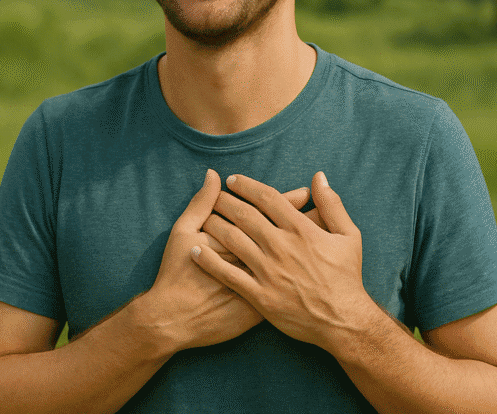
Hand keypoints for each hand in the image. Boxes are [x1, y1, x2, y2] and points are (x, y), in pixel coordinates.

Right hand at [142, 169, 314, 350]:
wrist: (174, 320)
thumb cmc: (176, 274)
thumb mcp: (182, 233)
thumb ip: (201, 203)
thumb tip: (214, 175)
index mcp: (239, 237)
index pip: (271, 211)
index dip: (289, 200)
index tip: (305, 191)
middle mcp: (254, 259)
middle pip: (287, 233)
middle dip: (307, 219)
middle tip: (322, 209)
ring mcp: (259, 284)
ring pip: (291, 260)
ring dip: (308, 245)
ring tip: (321, 232)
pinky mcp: (260, 305)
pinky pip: (286, 286)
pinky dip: (299, 275)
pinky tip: (309, 268)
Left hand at [192, 172, 374, 350]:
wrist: (343, 320)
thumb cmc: (347, 277)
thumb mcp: (349, 235)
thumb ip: (332, 204)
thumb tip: (318, 177)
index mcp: (301, 230)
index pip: (268, 198)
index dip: (247, 186)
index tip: (233, 180)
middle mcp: (281, 246)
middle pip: (245, 216)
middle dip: (225, 202)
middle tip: (214, 196)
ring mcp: (269, 271)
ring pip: (233, 240)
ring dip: (214, 226)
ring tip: (203, 219)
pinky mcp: (260, 295)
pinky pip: (228, 274)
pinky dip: (209, 261)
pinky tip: (195, 251)